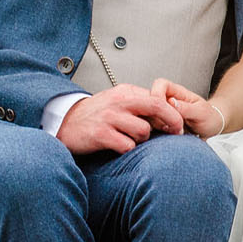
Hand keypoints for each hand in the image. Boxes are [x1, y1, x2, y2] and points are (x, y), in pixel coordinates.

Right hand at [56, 84, 186, 154]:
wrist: (64, 123)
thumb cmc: (94, 115)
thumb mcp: (117, 101)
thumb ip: (138, 103)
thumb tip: (166, 110)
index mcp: (124, 92)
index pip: (157, 98)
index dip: (172, 113)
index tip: (178, 125)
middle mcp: (118, 102)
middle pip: (156, 107)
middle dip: (171, 121)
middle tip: (176, 132)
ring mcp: (109, 118)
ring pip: (143, 131)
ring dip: (141, 139)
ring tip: (130, 139)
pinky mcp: (100, 134)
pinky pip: (127, 145)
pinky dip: (126, 149)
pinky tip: (118, 147)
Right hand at [153, 77, 226, 138]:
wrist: (212, 129)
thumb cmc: (209, 117)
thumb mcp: (201, 113)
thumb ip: (186, 108)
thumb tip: (171, 102)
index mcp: (178, 93)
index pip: (160, 84)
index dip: (157, 94)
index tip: (162, 109)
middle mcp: (168, 100)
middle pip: (150, 99)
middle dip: (154, 113)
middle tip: (166, 125)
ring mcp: (163, 113)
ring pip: (148, 113)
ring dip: (155, 124)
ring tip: (168, 131)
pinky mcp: (161, 124)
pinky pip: (152, 125)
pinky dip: (156, 131)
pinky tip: (164, 137)